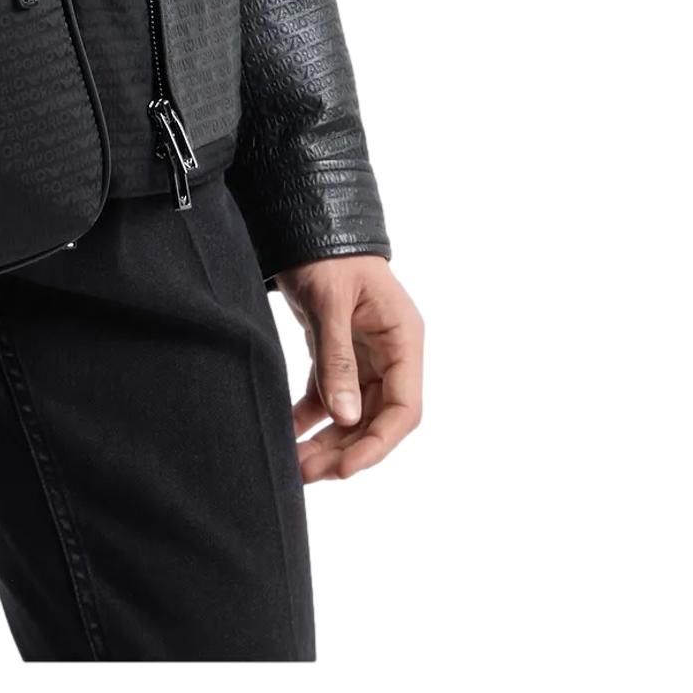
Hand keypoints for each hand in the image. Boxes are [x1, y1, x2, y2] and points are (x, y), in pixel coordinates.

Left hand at [274, 254, 422, 483]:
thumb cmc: (326, 252)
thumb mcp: (330, 302)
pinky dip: (310, 418)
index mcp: (403, 340)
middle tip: (307, 472)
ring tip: (296, 465)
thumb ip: (338, 359)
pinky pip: (328, 396)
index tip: (345, 468)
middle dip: (345, 449)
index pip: (403, 408)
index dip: (378, 444)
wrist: (304, 220)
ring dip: (327, 441)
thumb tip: (345, 418)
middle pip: (376, 419)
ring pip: (352, 414)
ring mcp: (364, 356)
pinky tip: (289, 435)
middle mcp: (389, 354)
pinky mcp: (336, 353)